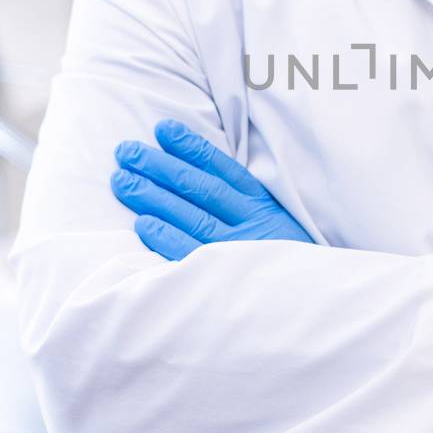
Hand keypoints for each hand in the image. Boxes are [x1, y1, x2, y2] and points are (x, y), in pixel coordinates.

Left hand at [111, 118, 313, 260]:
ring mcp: (235, 251)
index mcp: (262, 205)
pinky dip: (166, 238)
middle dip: (159, 166)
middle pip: (199, 187)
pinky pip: (190, 255)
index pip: (221, 169)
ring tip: (121, 180)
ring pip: (190, 216)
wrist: (311, 303)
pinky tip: (142, 224)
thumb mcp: (277, 221)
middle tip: (126, 152)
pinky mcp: (222, 280)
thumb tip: (201, 173)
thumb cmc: (285, 259)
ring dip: (152, 196)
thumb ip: (245, 201)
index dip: (191, 148)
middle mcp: (249, 223)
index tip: (163, 130)